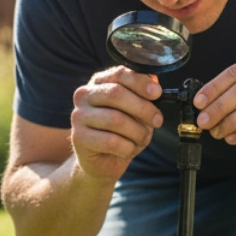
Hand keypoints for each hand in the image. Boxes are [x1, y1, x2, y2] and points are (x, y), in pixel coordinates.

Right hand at [70, 66, 164, 183]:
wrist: (104, 161)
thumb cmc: (122, 132)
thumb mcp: (136, 111)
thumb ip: (143, 96)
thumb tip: (154, 86)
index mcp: (99, 82)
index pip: (119, 74)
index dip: (140, 82)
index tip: (157, 93)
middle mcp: (84, 95)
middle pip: (115, 94)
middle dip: (142, 108)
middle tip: (157, 120)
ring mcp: (78, 116)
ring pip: (115, 119)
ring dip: (137, 132)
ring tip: (142, 138)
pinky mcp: (78, 137)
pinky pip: (111, 141)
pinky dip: (127, 147)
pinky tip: (128, 149)